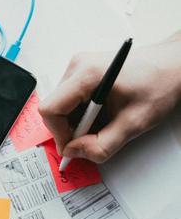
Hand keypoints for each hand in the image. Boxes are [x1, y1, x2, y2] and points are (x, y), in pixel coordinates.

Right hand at [38, 34, 180, 163]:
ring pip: (61, 106)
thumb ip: (101, 145)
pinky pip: (70, 100)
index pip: (50, 109)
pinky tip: (103, 114)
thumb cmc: (159, 85)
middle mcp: (78, 66)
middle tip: (95, 136)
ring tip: (105, 122)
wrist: (173, 66)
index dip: (59, 134)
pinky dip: (82, 114)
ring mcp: (79, 67)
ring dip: (78, 122)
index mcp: (87, 74)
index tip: (74, 147)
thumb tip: (74, 152)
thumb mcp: (133, 124)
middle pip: (54, 109)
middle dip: (71, 129)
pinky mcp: (83, 72)